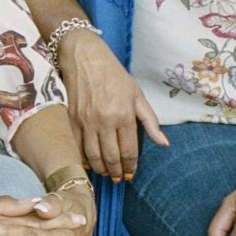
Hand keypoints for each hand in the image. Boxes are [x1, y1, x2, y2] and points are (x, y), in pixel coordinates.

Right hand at [60, 31, 168, 179]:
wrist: (84, 57)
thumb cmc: (113, 73)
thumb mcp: (137, 94)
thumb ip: (150, 121)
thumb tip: (163, 143)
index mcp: (124, 115)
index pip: (129, 151)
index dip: (131, 166)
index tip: (131, 174)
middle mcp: (105, 121)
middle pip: (111, 157)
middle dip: (116, 172)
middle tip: (119, 178)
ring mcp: (86, 121)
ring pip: (93, 155)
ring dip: (101, 169)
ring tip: (106, 174)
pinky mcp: (72, 118)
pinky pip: (77, 145)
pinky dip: (83, 158)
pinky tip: (89, 163)